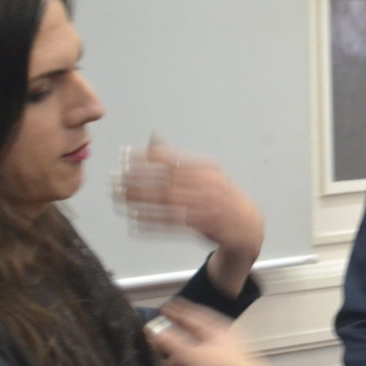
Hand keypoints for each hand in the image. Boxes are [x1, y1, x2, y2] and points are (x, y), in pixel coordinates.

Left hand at [120, 135, 263, 294]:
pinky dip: (152, 223)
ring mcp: (207, 207)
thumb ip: (179, 157)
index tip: (125, 156)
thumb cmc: (223, 197)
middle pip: (166, 182)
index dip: (147, 157)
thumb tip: (153, 138)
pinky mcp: (203, 227)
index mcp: (208, 169)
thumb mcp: (207, 172)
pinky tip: (134, 222)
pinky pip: (172, 225)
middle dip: (139, 180)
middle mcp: (209, 186)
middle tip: (116, 179)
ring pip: (167, 203)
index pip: (172, 160)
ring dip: (140, 202)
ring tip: (119, 199)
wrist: (248, 226)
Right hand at [147, 299, 274, 365]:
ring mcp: (233, 356)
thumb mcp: (190, 353)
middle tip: (166, 340)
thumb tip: (153, 330)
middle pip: (200, 335)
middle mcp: (228, 339)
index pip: (194, 315)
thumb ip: (170, 342)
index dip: (178, 312)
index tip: (165, 308)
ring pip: (206, 354)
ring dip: (188, 361)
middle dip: (180, 340)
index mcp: (218, 329)